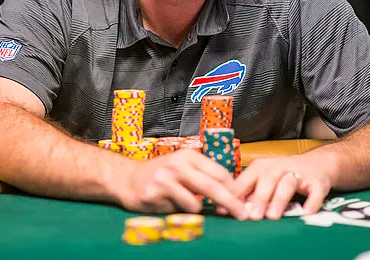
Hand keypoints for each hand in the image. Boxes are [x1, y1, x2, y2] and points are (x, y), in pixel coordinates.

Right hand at [114, 149, 248, 219]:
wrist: (127, 179)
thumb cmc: (161, 175)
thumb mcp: (183, 167)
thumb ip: (204, 176)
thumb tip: (232, 193)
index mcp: (189, 155)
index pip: (220, 173)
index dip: (233, 189)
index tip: (242, 201)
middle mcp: (178, 164)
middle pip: (213, 187)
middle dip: (230, 203)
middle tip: (242, 215)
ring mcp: (165, 179)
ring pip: (196, 203)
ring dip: (196, 209)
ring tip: (183, 202)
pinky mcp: (155, 194)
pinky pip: (177, 211)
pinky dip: (178, 211)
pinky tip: (168, 203)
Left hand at [232, 154, 331, 219]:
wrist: (317, 164)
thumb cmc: (283, 174)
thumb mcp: (263, 179)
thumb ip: (247, 194)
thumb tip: (224, 209)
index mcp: (262, 167)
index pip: (246, 179)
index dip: (236, 195)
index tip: (227, 210)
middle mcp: (279, 167)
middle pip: (267, 180)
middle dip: (259, 198)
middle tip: (253, 216)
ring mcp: (299, 173)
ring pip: (288, 184)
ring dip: (280, 199)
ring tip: (273, 216)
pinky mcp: (317, 182)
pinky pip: (315, 192)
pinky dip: (311, 202)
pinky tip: (306, 213)